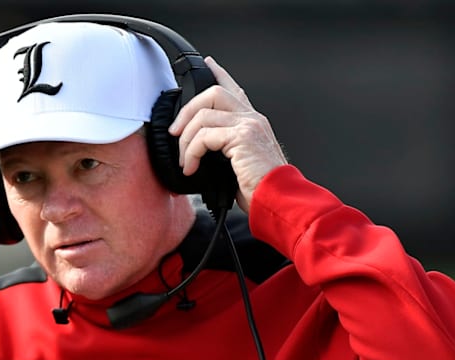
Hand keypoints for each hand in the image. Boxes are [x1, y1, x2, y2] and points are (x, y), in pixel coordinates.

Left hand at [168, 57, 287, 212]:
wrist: (278, 200)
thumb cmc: (261, 189)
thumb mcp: (240, 164)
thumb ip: (225, 149)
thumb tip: (199, 153)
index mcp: (253, 122)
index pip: (234, 89)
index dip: (219, 73)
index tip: (207, 63)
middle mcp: (252, 118)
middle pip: (212, 92)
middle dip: (186, 111)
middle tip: (176, 133)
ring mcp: (248, 125)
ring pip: (204, 114)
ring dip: (186, 139)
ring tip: (185, 160)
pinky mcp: (242, 137)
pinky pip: (204, 136)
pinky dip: (192, 152)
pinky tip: (191, 167)